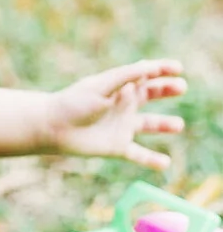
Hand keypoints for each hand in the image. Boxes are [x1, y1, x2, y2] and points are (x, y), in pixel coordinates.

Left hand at [44, 59, 185, 169]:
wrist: (52, 128)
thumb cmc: (73, 103)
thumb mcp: (100, 86)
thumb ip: (125, 77)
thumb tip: (149, 68)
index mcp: (118, 87)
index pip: (145, 75)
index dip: (162, 69)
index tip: (178, 68)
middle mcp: (123, 106)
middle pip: (152, 95)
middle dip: (167, 90)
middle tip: (180, 87)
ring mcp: (121, 126)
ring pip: (150, 125)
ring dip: (165, 125)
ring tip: (178, 125)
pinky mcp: (116, 147)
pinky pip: (138, 154)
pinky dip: (152, 159)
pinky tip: (165, 163)